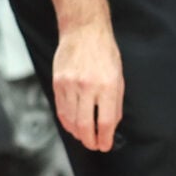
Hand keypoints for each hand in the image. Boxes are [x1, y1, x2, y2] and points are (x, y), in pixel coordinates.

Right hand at [52, 21, 124, 151]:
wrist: (83, 31)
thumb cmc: (104, 52)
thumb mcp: (118, 77)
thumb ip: (115, 103)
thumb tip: (110, 127)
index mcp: (107, 85)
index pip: (104, 122)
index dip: (104, 139)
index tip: (105, 145)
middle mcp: (87, 86)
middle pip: (85, 125)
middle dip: (90, 141)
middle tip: (94, 145)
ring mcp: (70, 84)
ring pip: (70, 120)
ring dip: (78, 133)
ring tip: (84, 136)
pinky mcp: (58, 82)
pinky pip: (61, 109)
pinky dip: (67, 122)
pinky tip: (73, 125)